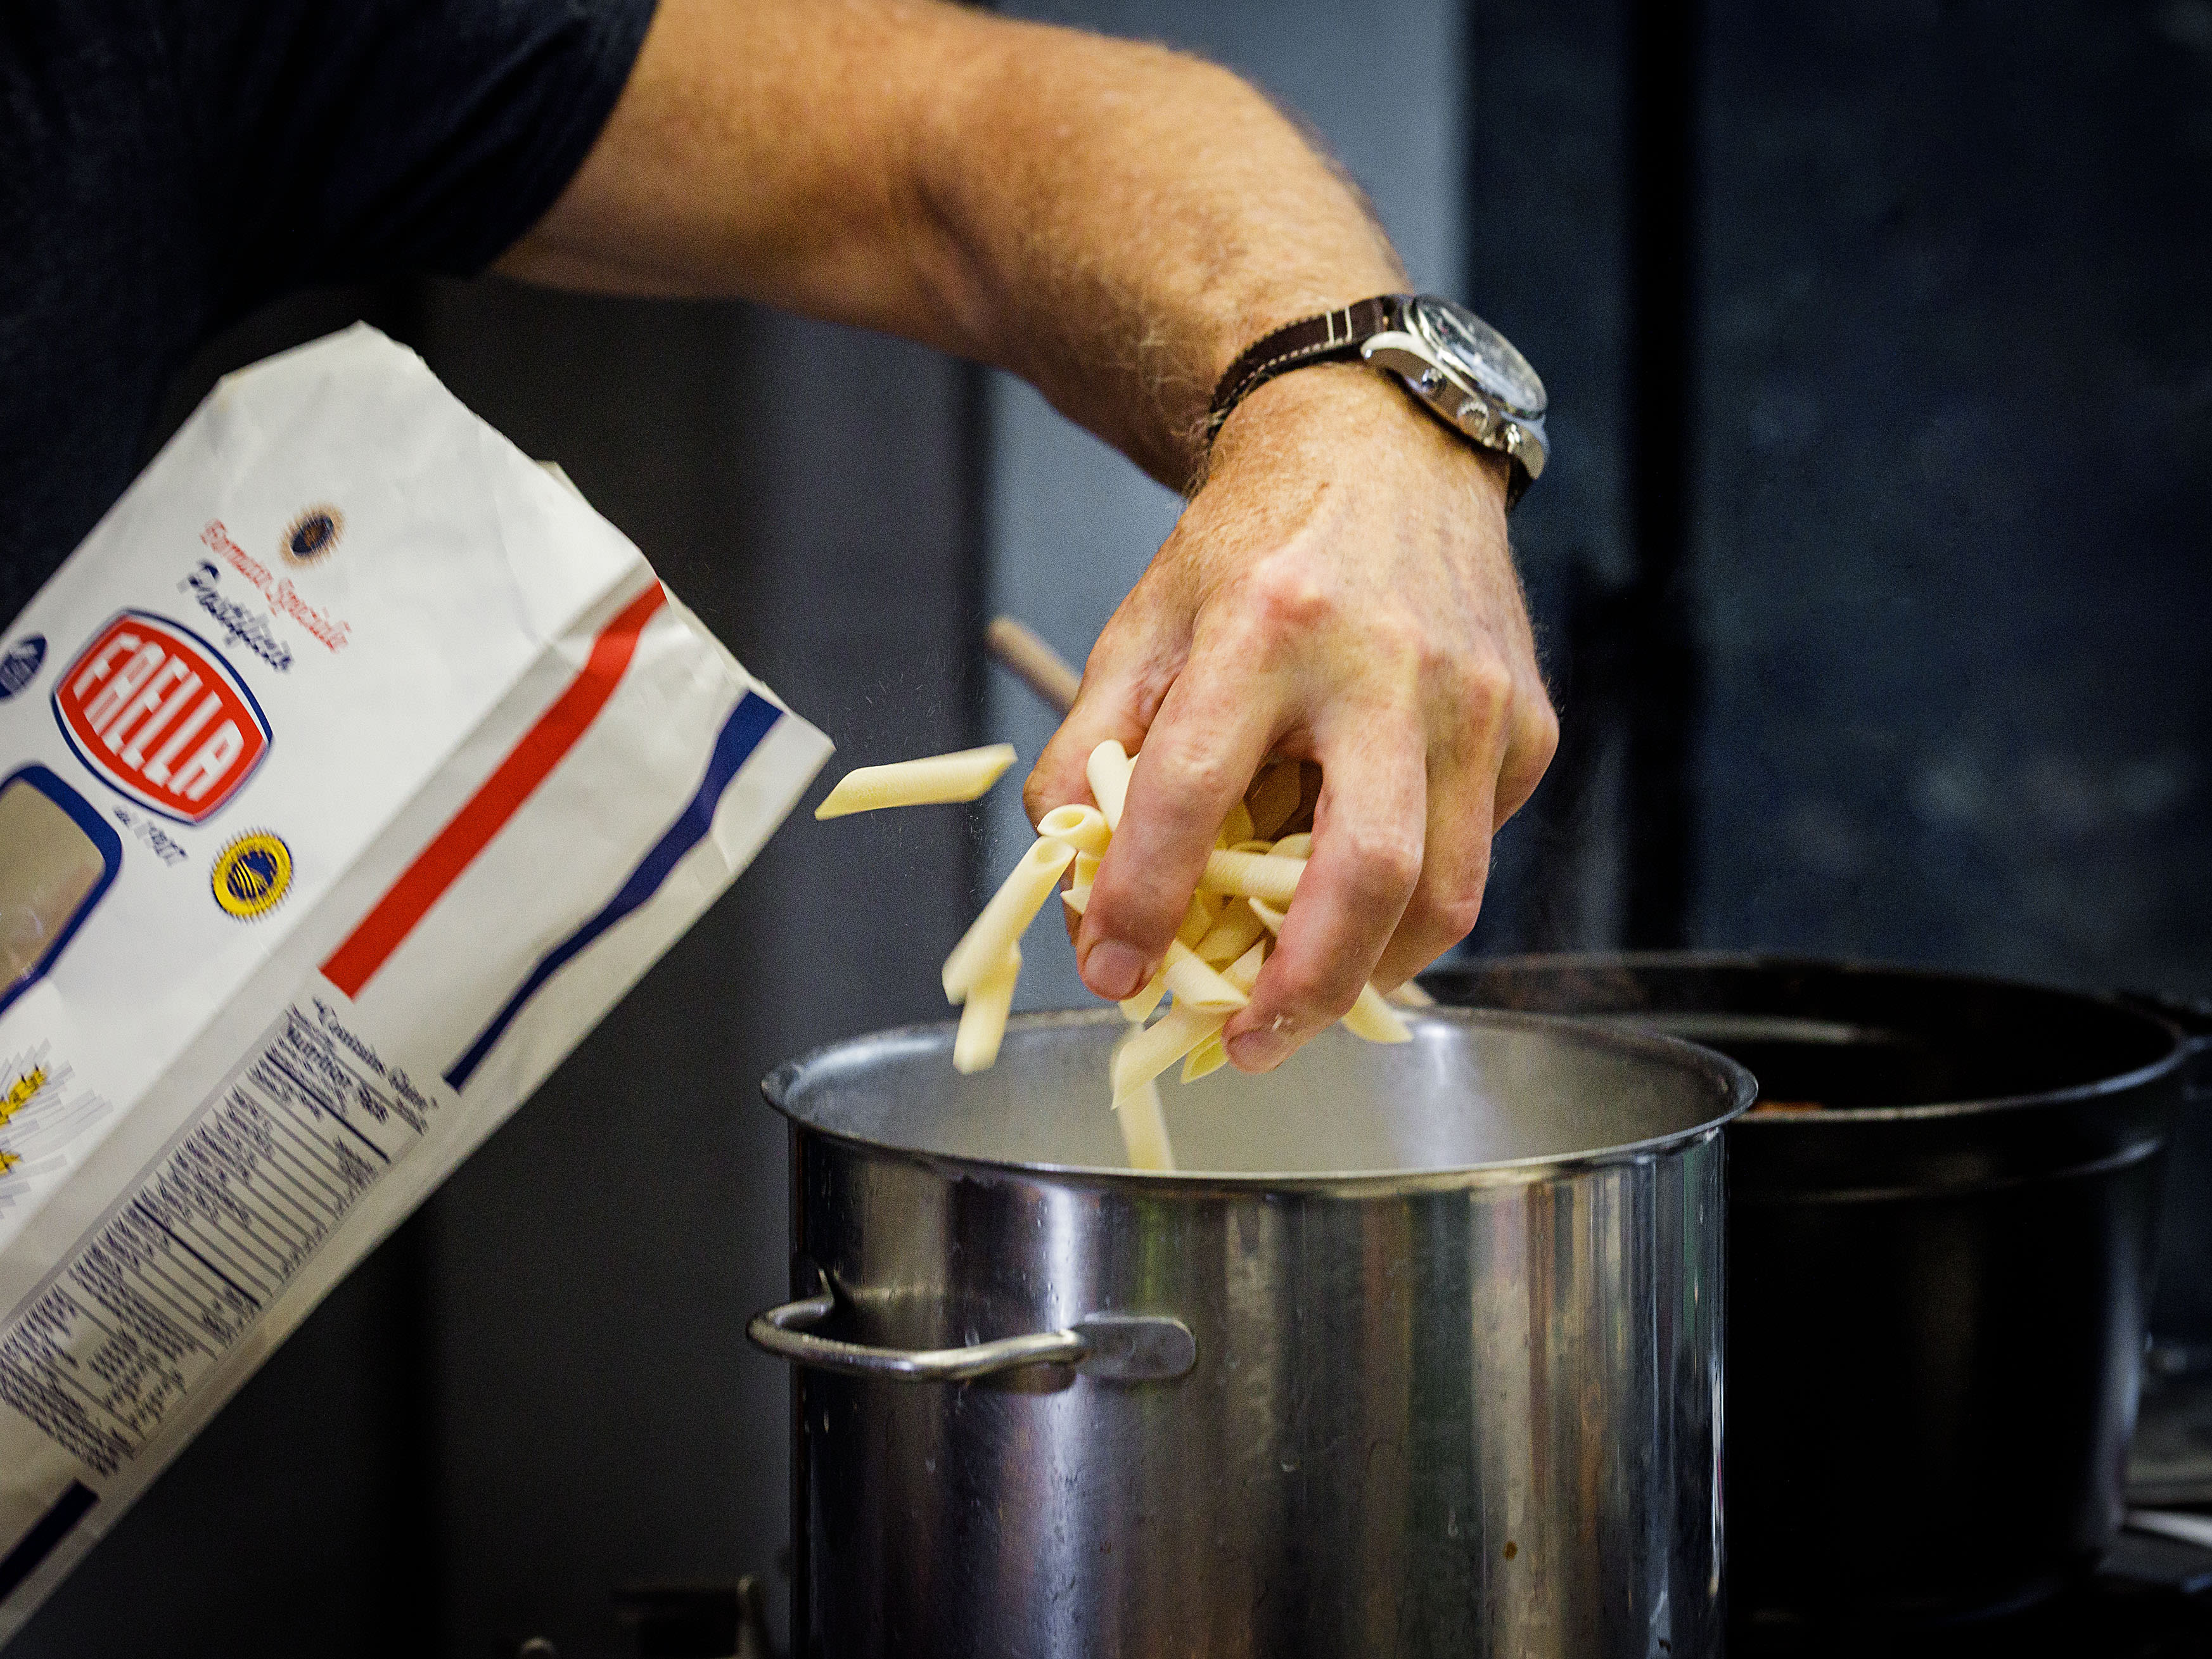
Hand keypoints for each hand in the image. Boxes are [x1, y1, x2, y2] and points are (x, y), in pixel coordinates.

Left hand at [1025, 363, 1557, 1072]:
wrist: (1380, 447)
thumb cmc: (1251, 551)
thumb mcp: (1142, 626)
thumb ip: (1089, 754)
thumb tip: (1080, 898)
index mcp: (1267, 625)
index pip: (1192, 789)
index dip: (1142, 899)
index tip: (1111, 973)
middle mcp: (1387, 663)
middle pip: (1364, 871)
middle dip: (1302, 986)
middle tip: (1247, 1044)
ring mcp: (1476, 698)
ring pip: (1446, 891)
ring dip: (1370, 974)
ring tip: (1302, 1000)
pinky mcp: (1529, 723)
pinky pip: (1477, 848)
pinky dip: (1417, 898)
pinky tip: (1362, 886)